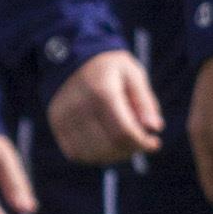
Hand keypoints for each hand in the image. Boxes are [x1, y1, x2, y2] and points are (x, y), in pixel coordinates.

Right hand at [49, 47, 162, 168]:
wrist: (70, 58)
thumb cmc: (108, 67)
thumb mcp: (132, 73)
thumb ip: (144, 100)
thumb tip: (155, 127)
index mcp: (101, 92)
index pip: (123, 132)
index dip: (142, 143)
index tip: (154, 143)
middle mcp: (79, 107)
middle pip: (110, 145)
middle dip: (131, 149)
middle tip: (140, 141)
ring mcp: (64, 118)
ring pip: (93, 154)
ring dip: (114, 155)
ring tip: (124, 141)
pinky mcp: (56, 126)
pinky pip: (77, 153)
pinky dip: (95, 155)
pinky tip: (106, 144)